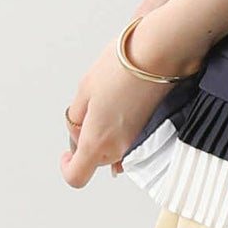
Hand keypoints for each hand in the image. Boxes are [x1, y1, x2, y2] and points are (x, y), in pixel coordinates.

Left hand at [60, 21, 177, 188]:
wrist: (160, 52)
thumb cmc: (124, 66)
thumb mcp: (85, 88)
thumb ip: (78, 115)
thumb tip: (80, 125)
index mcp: (96, 140)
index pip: (76, 176)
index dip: (67, 166)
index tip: (67, 154)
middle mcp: (119, 147)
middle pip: (97, 160)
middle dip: (89, 141)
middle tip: (90, 114)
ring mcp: (139, 141)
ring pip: (116, 150)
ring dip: (109, 135)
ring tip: (111, 104)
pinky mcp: (155, 131)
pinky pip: (134, 140)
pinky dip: (127, 129)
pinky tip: (127, 106)